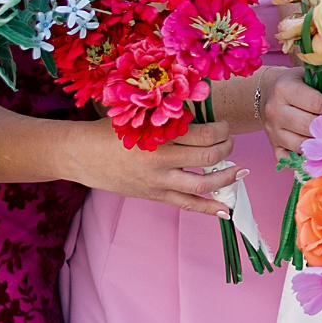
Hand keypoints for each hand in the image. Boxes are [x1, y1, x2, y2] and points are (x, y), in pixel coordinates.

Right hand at [67, 118, 241, 212]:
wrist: (81, 154)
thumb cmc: (108, 130)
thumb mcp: (139, 117)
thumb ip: (167, 117)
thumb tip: (200, 111)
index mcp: (158, 136)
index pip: (203, 134)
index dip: (222, 130)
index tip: (225, 126)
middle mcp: (161, 160)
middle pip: (208, 157)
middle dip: (227, 149)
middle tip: (231, 143)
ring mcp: (158, 182)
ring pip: (201, 185)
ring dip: (226, 179)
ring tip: (240, 173)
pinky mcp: (154, 195)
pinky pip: (186, 204)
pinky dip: (207, 208)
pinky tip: (225, 210)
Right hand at [261, 66, 321, 154]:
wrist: (266, 91)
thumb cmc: (295, 82)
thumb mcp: (308, 75)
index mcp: (284, 89)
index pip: (316, 103)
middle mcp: (275, 111)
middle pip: (309, 126)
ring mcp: (272, 131)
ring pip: (301, 145)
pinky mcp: (273, 145)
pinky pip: (290, 160)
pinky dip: (305, 161)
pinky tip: (320, 156)